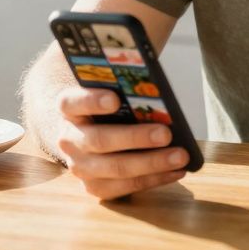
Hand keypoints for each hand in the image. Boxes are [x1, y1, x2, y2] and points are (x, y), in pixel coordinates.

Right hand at [53, 86, 188, 199]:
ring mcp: (79, 166)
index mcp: (68, 107)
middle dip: (136, 138)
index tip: (115, 99)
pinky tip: (176, 171)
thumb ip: (124, 80)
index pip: (72, 101)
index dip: (92, 100)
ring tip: (180, 156)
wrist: (88, 132)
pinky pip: (125, 187)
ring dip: (151, 163)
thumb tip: (154, 62)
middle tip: (166, 134)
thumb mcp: (108, 89)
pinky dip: (154, 179)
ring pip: (115, 168)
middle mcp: (68, 139)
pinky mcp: (94, 187)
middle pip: (99, 140)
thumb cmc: (107, 105)